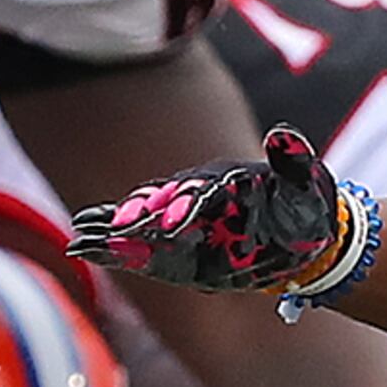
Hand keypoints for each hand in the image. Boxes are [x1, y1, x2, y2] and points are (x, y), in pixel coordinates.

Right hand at [67, 128, 351, 293]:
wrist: (303, 237)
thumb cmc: (304, 208)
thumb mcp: (307, 185)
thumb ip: (293, 163)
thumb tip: (285, 134)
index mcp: (223, 183)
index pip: (197, 192)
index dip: (183, 205)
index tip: (171, 221)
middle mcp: (196, 202)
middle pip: (160, 207)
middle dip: (137, 218)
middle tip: (112, 228)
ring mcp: (183, 226)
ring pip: (141, 225)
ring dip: (112, 230)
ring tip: (80, 235)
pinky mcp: (176, 251)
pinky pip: (139, 249)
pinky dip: (111, 249)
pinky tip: (81, 246)